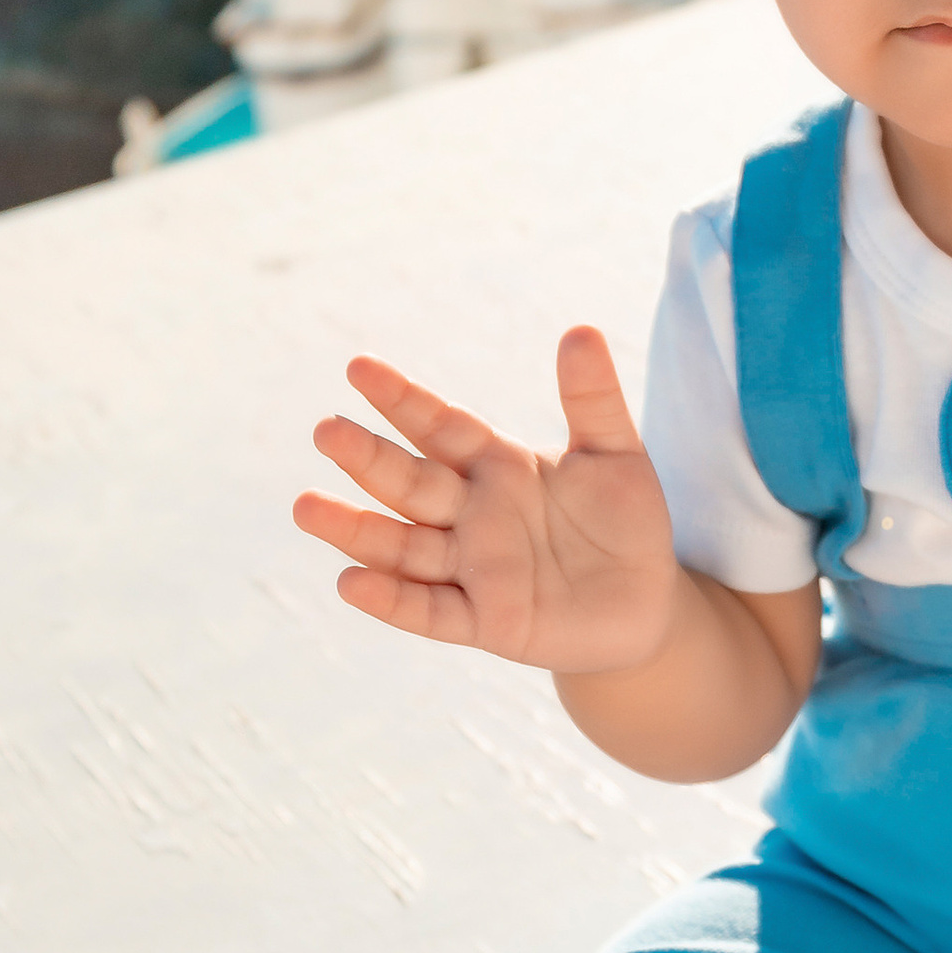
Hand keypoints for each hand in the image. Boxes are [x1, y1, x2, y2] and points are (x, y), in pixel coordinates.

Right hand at [291, 333, 678, 670]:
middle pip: (410, 483)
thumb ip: (593, 399)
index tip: (359, 368)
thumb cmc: (624, 522)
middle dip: (368, 458)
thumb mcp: (616, 454)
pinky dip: (392, 599)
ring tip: (305, 506)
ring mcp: (472, 570)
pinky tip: (350, 582)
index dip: (402, 400)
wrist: (646, 604)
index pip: (439, 427)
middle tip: (325, 429)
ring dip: (355, 530)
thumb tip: (581, 330)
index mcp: (496, 467)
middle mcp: (472, 516)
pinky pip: (430, 610)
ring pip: (402, 547)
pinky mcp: (486, 622)